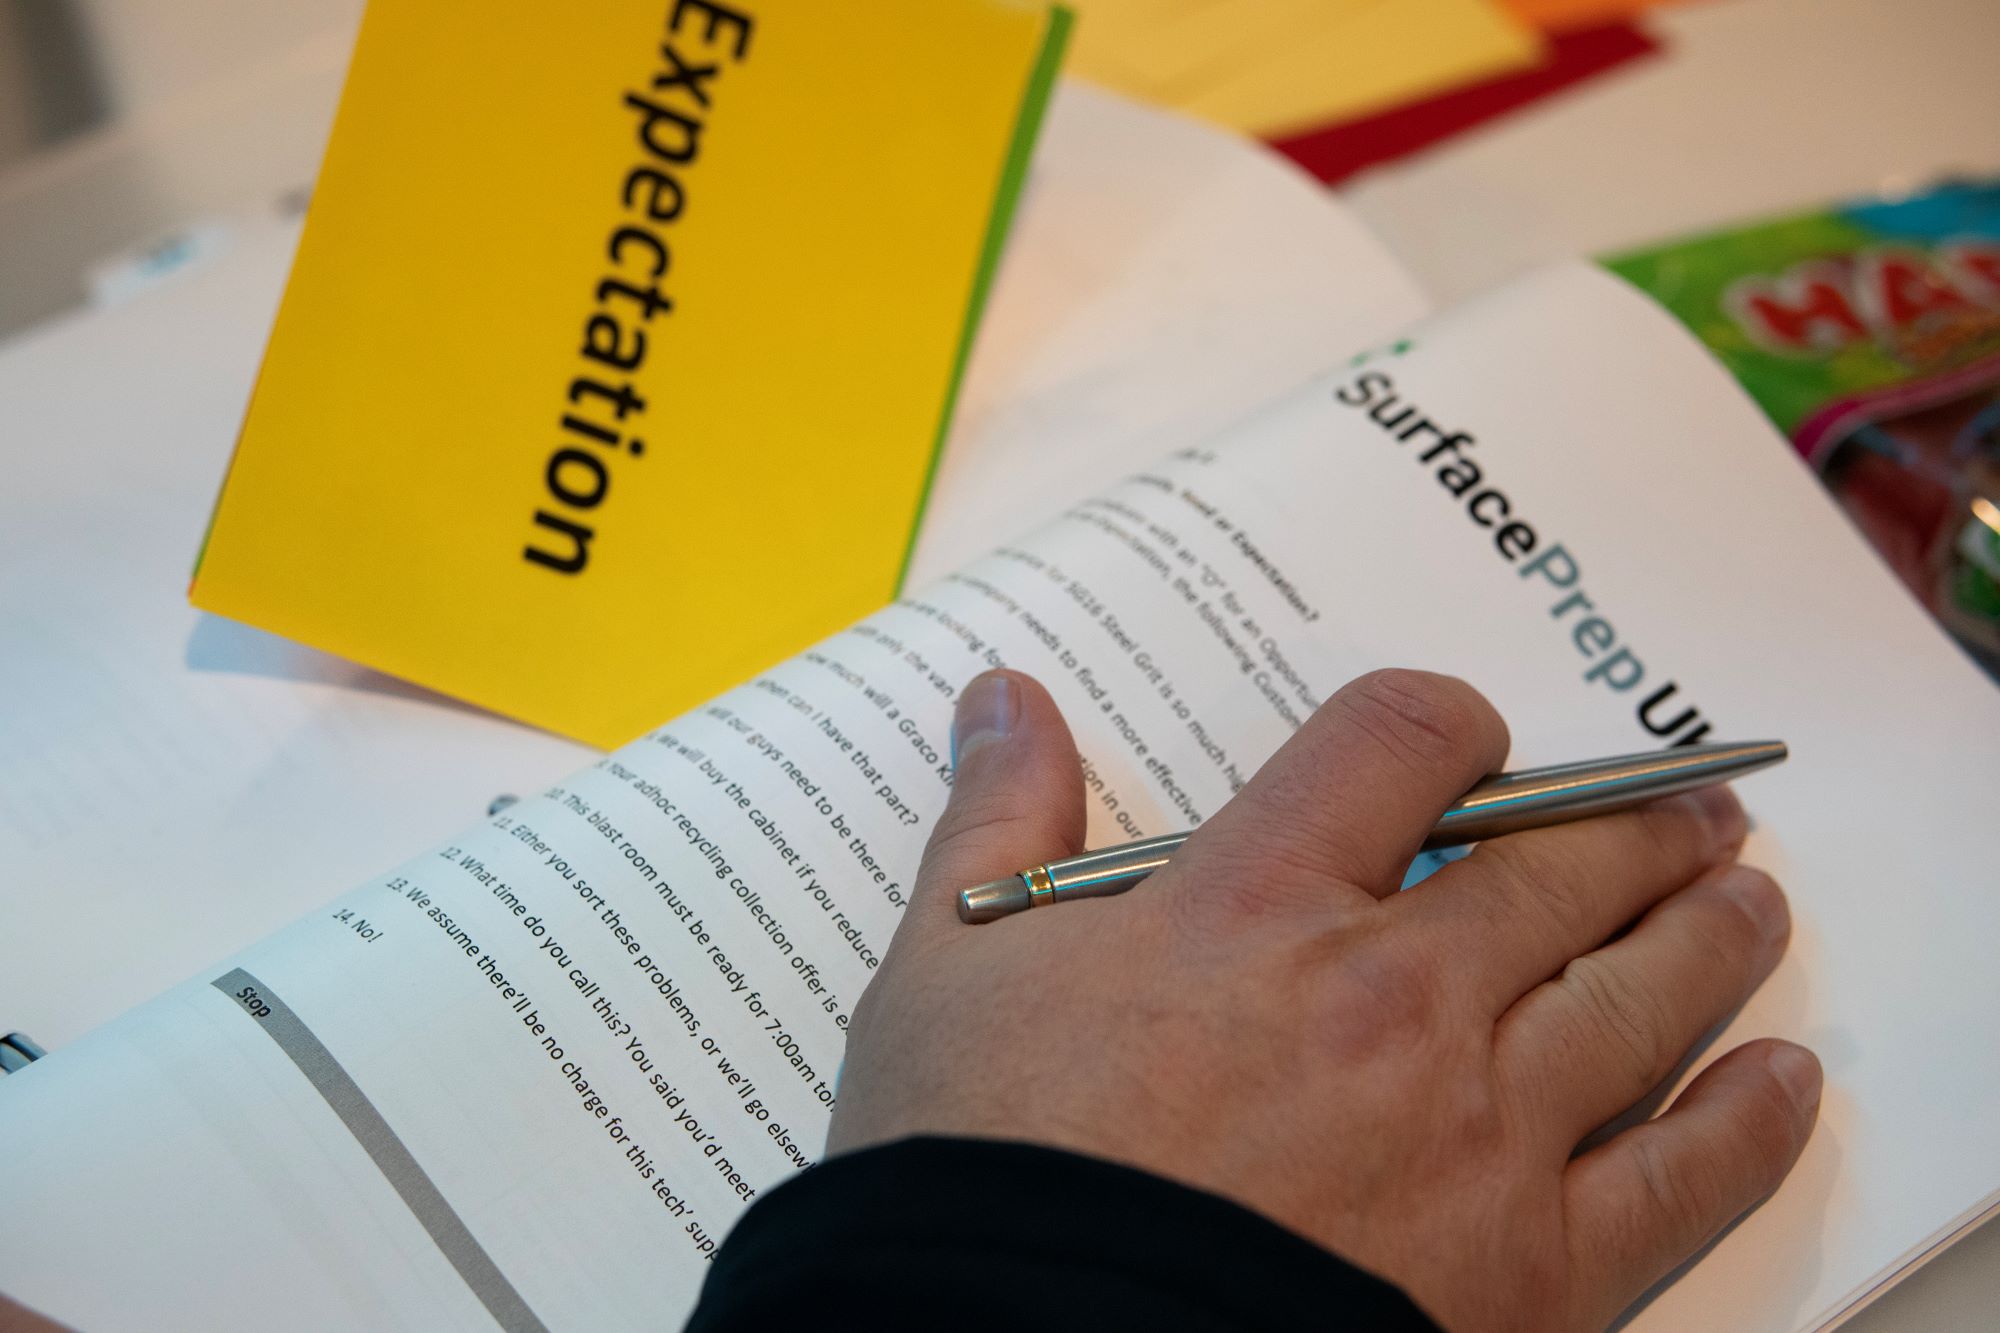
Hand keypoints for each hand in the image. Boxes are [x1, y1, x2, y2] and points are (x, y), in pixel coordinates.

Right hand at [829, 668, 1819, 1331]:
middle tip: (1681, 813)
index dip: (1455, 724)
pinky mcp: (1531, 1262)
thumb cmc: (987, 1171)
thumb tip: (998, 697)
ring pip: (1640, 990)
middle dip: (1631, 824)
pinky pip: (1679, 1175)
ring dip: (1706, 930)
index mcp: (1259, 903)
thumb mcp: (952, 971)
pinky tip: (1777, 1079)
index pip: (1406, 740)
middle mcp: (1392, 991)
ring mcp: (1478, 1125)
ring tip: (1741, 898)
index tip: (1473, 749)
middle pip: (1561, 862)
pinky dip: (1744, 1118)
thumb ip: (996, 821)